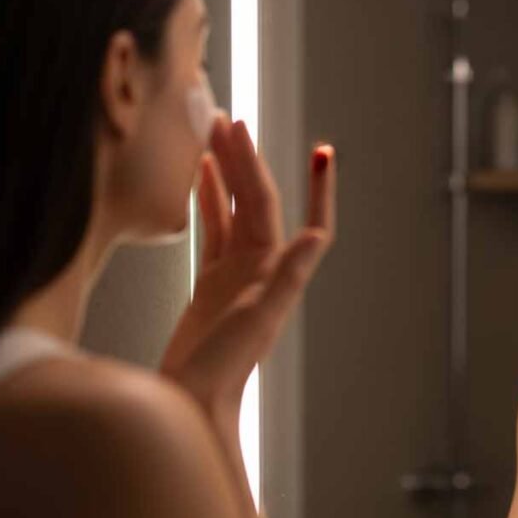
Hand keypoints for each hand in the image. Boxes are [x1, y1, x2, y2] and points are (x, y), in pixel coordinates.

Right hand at [161, 114, 334, 427]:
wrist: (192, 399)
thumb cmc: (225, 366)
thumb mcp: (259, 318)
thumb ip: (288, 276)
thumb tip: (317, 235)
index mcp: (278, 273)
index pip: (304, 220)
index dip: (318, 189)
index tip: (325, 152)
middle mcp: (262, 269)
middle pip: (258, 202)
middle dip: (248, 161)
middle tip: (229, 118)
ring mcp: (236, 273)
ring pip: (233, 209)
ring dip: (226, 172)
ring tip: (211, 132)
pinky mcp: (211, 280)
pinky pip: (212, 229)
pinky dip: (206, 201)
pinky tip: (198, 176)